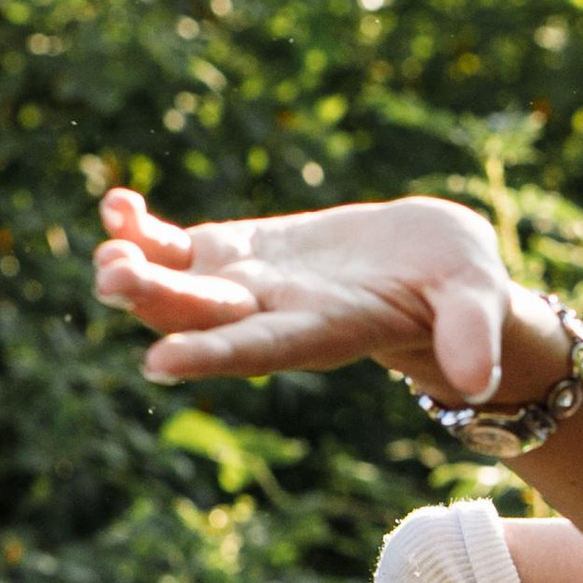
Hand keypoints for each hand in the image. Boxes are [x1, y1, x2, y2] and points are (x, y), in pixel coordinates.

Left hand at [92, 188, 545, 403]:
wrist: (433, 264)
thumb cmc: (463, 284)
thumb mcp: (477, 299)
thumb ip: (471, 333)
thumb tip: (476, 379)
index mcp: (325, 332)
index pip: (262, 348)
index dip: (212, 353)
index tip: (158, 362)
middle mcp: (274, 317)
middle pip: (204, 316)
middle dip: (156, 301)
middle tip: (111, 277)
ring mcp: (248, 285)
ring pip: (178, 285)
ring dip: (135, 270)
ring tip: (105, 248)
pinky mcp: (236, 253)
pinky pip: (176, 245)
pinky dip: (143, 229)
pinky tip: (116, 204)